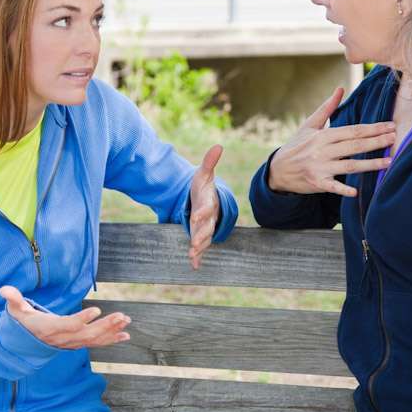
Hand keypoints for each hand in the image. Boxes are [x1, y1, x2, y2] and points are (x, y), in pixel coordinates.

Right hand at [0, 286, 129, 348]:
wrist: (25, 345)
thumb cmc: (23, 323)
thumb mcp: (16, 311)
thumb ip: (13, 299)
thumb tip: (4, 290)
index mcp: (50, 328)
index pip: (68, 325)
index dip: (82, 319)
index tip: (96, 309)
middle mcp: (63, 338)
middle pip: (87, 333)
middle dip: (105, 325)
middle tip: (122, 316)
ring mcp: (72, 343)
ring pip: (94, 339)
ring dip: (112, 330)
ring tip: (126, 321)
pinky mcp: (78, 343)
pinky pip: (96, 343)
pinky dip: (111, 339)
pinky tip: (125, 335)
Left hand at [188, 144, 222, 269]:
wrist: (208, 200)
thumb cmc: (203, 187)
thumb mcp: (203, 174)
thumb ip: (209, 162)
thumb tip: (218, 145)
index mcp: (208, 203)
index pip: (207, 208)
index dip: (203, 212)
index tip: (196, 216)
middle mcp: (209, 217)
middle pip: (207, 227)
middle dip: (202, 235)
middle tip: (196, 243)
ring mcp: (205, 228)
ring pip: (204, 239)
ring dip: (199, 247)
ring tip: (193, 255)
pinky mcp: (200, 235)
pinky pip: (200, 247)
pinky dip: (198, 257)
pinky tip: (194, 265)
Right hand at [268, 87, 394, 195]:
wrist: (277, 170)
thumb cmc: (297, 145)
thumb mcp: (309, 125)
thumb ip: (327, 108)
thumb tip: (340, 89)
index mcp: (323, 136)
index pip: (352, 131)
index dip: (372, 128)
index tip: (390, 126)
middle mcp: (322, 151)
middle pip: (354, 146)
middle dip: (376, 142)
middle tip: (395, 138)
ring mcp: (320, 168)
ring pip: (349, 165)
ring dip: (370, 164)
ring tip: (389, 162)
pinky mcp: (317, 183)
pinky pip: (333, 187)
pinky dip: (343, 189)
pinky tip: (356, 191)